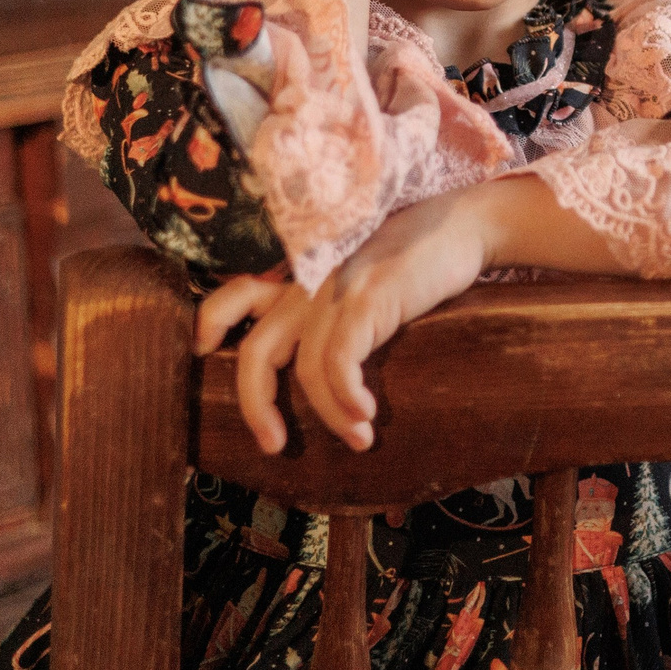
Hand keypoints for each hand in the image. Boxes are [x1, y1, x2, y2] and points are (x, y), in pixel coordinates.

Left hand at [193, 190, 496, 453]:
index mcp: (301, 272)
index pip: (235, 293)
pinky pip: (340, 361)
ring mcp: (337, 288)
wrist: (467, 225)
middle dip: (256, 406)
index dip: (209, 323)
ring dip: (327, 416)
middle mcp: (309, 280)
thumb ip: (334, 305)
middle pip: (256, 350)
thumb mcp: (363, 277)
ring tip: (358, 439)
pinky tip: (366, 416)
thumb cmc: (419, 258)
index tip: (204, 353)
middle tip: (274, 445)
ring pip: (302, 368)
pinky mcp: (370, 298)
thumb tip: (324, 364)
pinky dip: (347, 399)